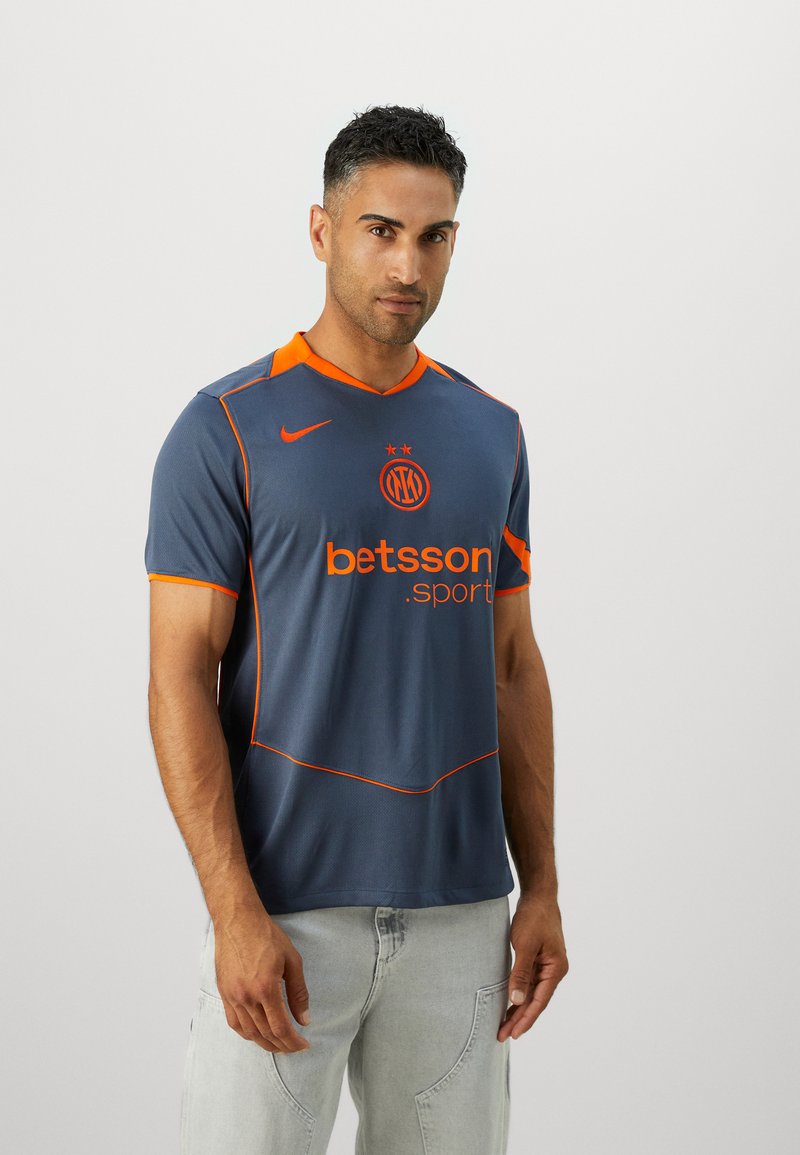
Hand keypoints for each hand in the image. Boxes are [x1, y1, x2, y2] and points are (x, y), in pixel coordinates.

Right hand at [213, 909, 311, 1053]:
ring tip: (279, 1044)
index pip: (281, 1027)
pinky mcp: (223, 993)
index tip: (304, 1045)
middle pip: (265, 1034)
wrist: (238, 920)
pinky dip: (247, 1034)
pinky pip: (234, 1023)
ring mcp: (232, 996)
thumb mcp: (292, 960)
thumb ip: (298, 993)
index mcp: (266, 988)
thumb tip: (304, 1020)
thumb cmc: (266, 936)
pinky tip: (257, 1034)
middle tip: (294, 1047)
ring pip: (249, 1032)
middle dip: (282, 1045)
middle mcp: (247, 996)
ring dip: (265, 1043)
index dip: (293, 1042)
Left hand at [497, 891, 568, 1042]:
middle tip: (502, 1035)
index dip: (526, 1019)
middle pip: (536, 1001)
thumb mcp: (525, 946)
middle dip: (519, 1018)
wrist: (538, 896)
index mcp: (556, 969)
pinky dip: (519, 994)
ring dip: (518, 1008)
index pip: (540, 1001)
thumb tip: (517, 1000)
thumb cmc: (534, 918)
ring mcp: (546, 966)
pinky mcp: (538, 960)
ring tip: (503, 1025)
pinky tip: (509, 1003)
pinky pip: (528, 982)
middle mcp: (554, 970)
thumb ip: (521, 974)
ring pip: (531, 994)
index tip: (513, 1034)